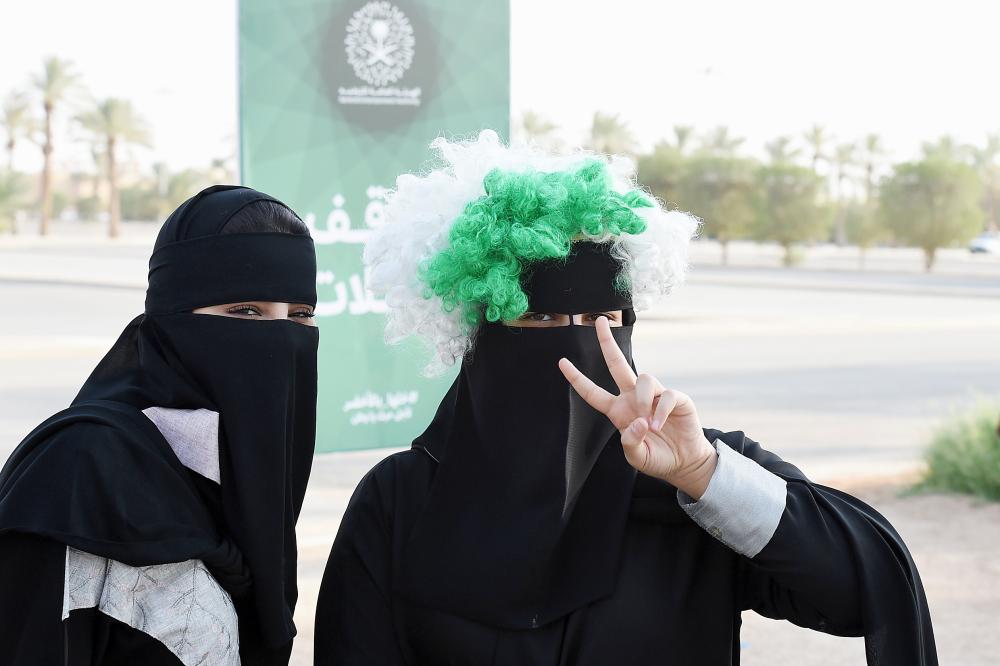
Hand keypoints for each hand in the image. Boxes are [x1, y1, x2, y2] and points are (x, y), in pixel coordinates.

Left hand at [557, 317, 717, 498]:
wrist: (684, 462)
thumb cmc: (657, 458)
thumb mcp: (637, 457)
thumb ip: (631, 442)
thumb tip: (638, 421)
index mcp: (618, 411)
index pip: (593, 393)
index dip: (577, 379)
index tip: (561, 362)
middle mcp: (633, 398)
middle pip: (617, 364)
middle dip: (607, 343)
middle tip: (599, 321)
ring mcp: (654, 396)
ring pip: (643, 378)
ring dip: (642, 400)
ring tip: (650, 424)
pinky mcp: (676, 398)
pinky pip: (666, 394)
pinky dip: (661, 410)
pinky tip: (660, 424)